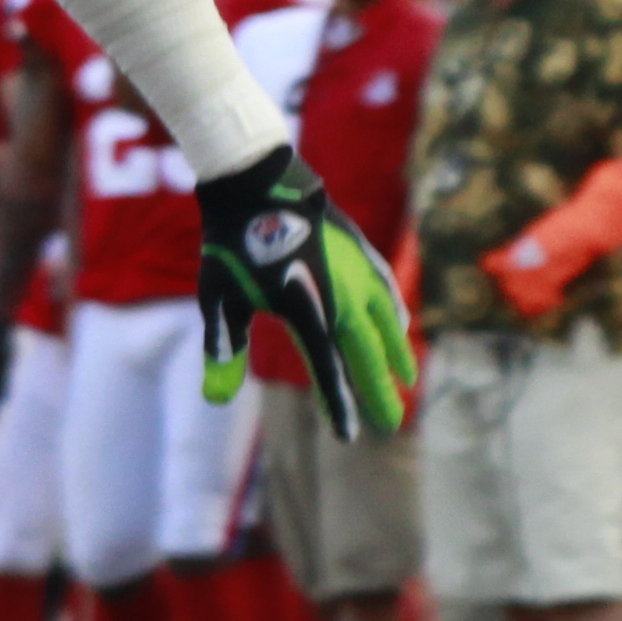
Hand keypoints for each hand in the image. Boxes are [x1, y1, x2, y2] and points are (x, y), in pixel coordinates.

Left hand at [193, 147, 415, 436]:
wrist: (257, 185)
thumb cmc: (231, 245)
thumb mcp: (218, 299)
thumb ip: (222, 349)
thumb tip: (214, 399)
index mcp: (306, 311)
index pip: (328, 369)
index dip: (340, 405)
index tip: (351, 435)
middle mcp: (340, 295)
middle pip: (365, 353)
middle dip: (378, 390)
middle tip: (391, 424)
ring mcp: (355, 272)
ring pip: (384, 323)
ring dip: (395, 354)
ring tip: (407, 381)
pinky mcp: (359, 252)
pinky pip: (383, 291)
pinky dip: (393, 314)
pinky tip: (400, 326)